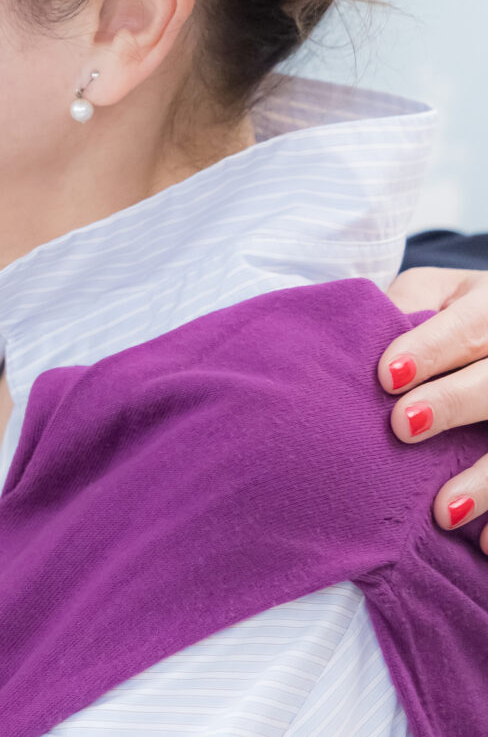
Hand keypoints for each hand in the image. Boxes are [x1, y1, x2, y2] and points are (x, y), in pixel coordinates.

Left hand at [379, 267, 487, 546]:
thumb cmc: (462, 311)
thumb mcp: (440, 291)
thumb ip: (407, 306)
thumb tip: (362, 334)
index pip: (469, 325)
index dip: (430, 349)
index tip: (385, 376)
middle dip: (454, 402)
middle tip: (402, 427)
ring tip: (444, 510)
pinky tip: (484, 546)